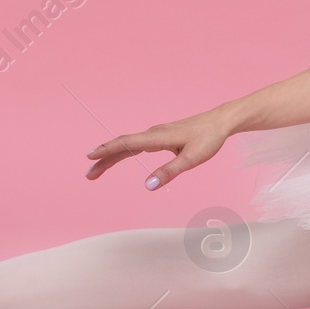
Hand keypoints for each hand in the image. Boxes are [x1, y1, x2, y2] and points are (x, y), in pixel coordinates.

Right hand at [84, 110, 231, 189]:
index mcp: (157, 137)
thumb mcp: (191, 159)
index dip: (107, 151)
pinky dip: (124, 151)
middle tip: (89, 174)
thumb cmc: (208, 139)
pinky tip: (120, 156)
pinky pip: (136, 144)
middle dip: (103, 158)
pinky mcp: (162, 136)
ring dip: (111, 156)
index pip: (126, 144)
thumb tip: (147, 186)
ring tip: (97, 169)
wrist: (220, 122)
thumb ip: (169, 172)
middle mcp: (153, 133)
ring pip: (128, 144)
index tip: (90, 158)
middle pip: (122, 145)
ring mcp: (156, 134)